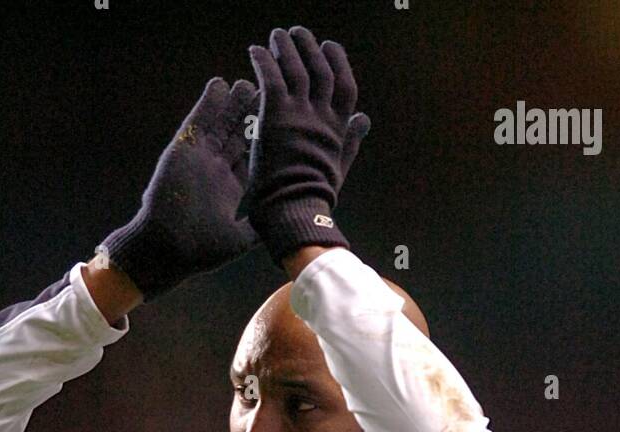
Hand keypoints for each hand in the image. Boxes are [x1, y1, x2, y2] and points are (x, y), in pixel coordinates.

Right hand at [100, 78, 259, 301]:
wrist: (167, 250)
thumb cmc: (199, 252)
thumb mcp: (238, 239)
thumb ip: (257, 229)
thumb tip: (281, 227)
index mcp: (228, 190)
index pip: (250, 159)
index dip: (264, 141)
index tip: (281, 125)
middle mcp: (214, 171)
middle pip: (235, 137)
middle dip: (250, 116)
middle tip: (268, 94)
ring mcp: (198, 159)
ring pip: (218, 124)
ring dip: (232, 104)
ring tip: (247, 82)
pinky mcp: (182, 150)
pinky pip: (197, 121)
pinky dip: (207, 103)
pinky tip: (219, 83)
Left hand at [246, 26, 369, 265]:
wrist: (295, 210)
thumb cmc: (314, 197)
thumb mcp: (340, 167)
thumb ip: (351, 140)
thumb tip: (365, 119)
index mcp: (338, 128)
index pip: (345, 85)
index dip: (338, 62)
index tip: (330, 46)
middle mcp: (322, 115)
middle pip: (320, 69)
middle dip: (310, 47)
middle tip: (298, 33)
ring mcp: (300, 113)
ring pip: (296, 67)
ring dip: (286, 47)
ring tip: (277, 35)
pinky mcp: (276, 114)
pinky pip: (270, 76)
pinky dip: (263, 60)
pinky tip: (254, 51)